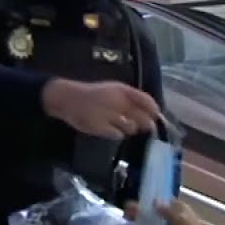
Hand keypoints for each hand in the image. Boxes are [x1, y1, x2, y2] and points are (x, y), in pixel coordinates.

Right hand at [42, 79, 159, 139]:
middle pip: (142, 117)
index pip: (146, 101)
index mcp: (122, 90)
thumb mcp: (113, 90)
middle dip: (146, 124)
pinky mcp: (100, 126)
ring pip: (131, 127)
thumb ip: (132, 98)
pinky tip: (111, 129)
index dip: (154, 111)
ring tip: (121, 125)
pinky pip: (118, 134)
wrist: (68, 98)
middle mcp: (117, 101)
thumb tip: (152, 111)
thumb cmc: (94, 94)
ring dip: (130, 128)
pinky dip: (117, 133)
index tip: (155, 116)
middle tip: (145, 126)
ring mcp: (109, 114)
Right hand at [125, 199, 208, 224]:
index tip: (137, 200)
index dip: (150, 199)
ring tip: (127, 223)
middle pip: (151, 212)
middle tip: (128, 213)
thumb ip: (167, 210)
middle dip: (140, 212)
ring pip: (147, 224)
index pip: (161, 200)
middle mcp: (168, 218)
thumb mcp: (181, 219)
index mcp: (176, 209)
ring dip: (138, 224)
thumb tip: (154, 201)